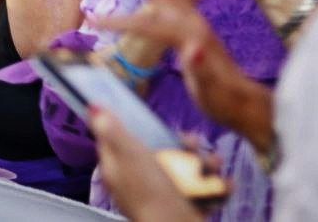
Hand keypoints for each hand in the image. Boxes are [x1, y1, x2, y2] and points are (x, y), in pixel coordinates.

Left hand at [91, 107, 205, 221]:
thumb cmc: (150, 193)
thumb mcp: (129, 154)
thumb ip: (113, 131)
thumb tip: (93, 107)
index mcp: (119, 169)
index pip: (121, 142)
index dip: (137, 130)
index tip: (154, 123)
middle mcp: (139, 183)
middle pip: (161, 154)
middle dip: (184, 147)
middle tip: (193, 143)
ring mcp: (163, 197)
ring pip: (187, 171)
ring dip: (206, 165)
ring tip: (213, 165)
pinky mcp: (186, 209)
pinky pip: (204, 192)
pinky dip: (216, 188)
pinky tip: (223, 184)